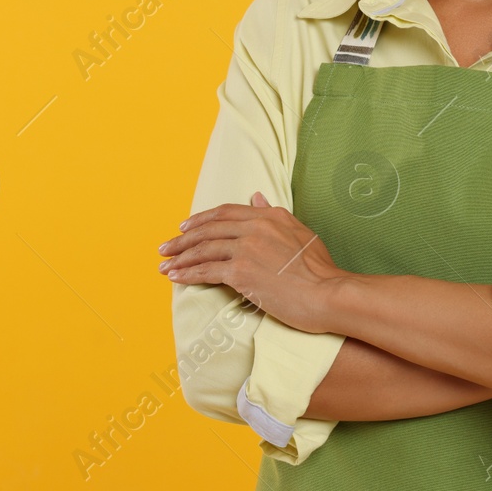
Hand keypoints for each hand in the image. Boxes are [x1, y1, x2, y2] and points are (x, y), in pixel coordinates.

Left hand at [157, 191, 347, 332]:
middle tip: (165, 248)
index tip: (185, 227)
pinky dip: (187, 273)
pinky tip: (176, 277)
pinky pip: (206, 271)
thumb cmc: (320, 270)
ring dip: (180, 257)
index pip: (225, 213)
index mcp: (268, 216)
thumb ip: (274, 214)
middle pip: (209, 229)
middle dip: (183, 239)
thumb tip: (256, 196)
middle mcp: (254, 227)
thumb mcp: (299, 232)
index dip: (202, 219)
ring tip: (164, 265)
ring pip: (203, 249)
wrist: (328, 294)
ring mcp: (246, 249)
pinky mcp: (241, 272)